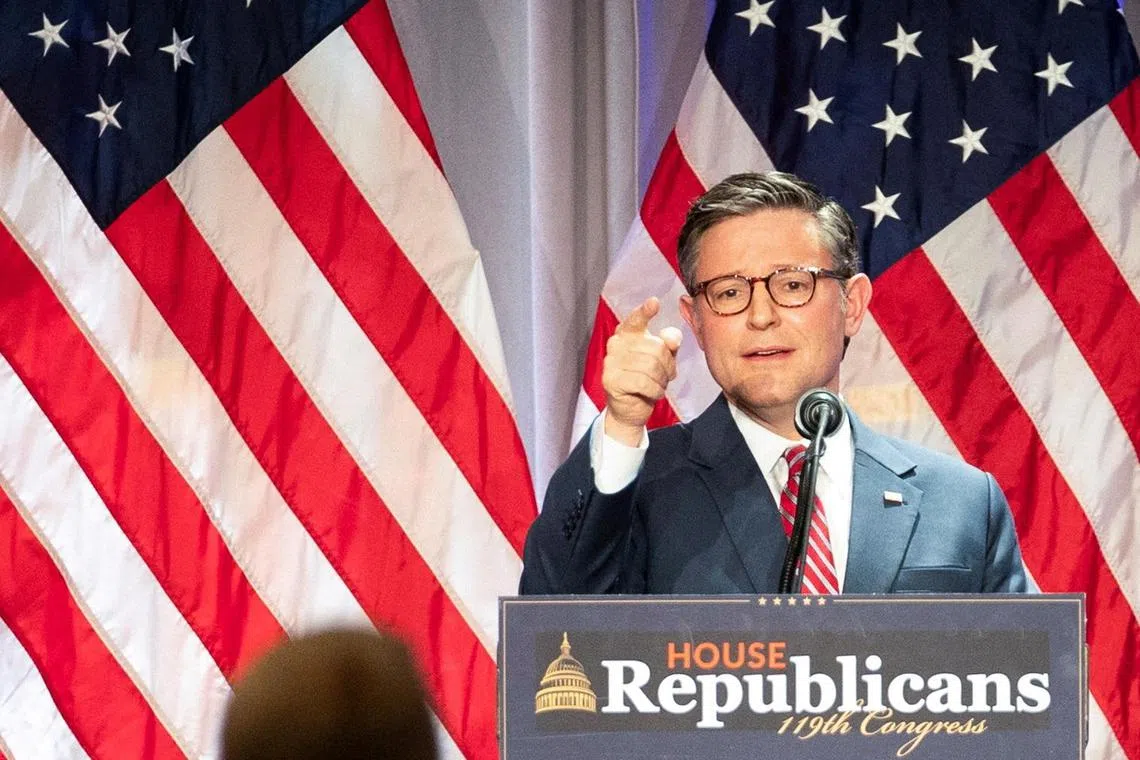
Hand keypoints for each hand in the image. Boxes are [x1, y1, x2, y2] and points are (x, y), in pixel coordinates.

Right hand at [601, 297, 682, 445]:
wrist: (630, 409)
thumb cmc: (647, 379)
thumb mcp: (663, 359)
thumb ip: (669, 345)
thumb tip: (671, 337)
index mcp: (628, 333)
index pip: (636, 320)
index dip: (645, 311)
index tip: (654, 302)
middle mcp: (615, 344)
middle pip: (656, 348)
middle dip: (668, 365)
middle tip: (666, 376)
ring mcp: (611, 362)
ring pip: (651, 366)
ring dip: (662, 380)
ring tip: (659, 385)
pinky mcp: (611, 380)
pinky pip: (643, 382)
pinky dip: (655, 390)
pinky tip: (653, 393)